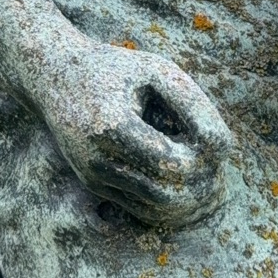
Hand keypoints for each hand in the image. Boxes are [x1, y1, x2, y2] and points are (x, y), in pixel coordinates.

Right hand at [41, 41, 231, 228]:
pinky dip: (172, 203)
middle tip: (220, 165)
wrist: (54, 76)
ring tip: (211, 174)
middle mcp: (97, 160)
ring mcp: (94, 177)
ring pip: (156, 209)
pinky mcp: (96, 186)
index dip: (203, 159)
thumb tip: (223, 149)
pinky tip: (189, 182)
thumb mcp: (156, 70)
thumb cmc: (114, 68)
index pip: (171, 163)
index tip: (216, 141)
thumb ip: (193, 103)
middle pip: (166, 195)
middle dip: (201, 185)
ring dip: (190, 198)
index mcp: (111, 128)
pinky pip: (142, 209)